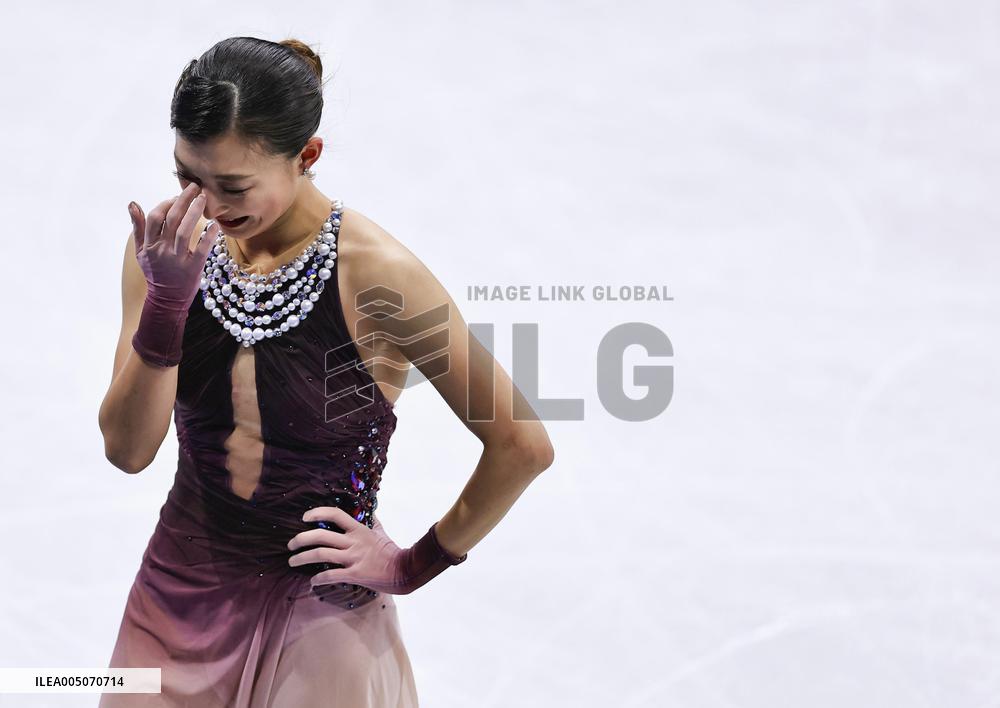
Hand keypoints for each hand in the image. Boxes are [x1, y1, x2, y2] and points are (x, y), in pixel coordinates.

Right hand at [130, 183, 218, 307]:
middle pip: (171, 218)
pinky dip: (209, 236)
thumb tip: (132, 203)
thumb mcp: (141, 251)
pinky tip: (215, 225)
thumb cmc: (155, 272)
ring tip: (203, 198)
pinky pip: (202, 249)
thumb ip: (138, 227)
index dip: (166, 204)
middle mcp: (162, 250)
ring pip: (184, 230)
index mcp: (149, 245)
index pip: (155, 217)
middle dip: (182, 199)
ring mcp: (177, 259)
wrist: (166, 300)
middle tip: (194, 187)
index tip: (176, 196)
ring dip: (194, 212)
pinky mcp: (193, 268)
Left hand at [287, 507, 468, 594]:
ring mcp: (353, 558)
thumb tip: (369, 509)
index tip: (304, 518)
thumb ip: (371, 521)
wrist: (404, 570)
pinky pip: (331, 575)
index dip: (317, 513)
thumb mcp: (380, 531)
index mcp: (358, 529)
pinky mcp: (355, 574)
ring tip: (292, 561)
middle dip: (301, 539)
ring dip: (302, 558)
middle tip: (290, 545)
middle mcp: (353, 542)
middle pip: (321, 536)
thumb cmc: (391, 550)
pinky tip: (312, 582)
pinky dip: (318, 579)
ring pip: (321, 554)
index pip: (334, 514)